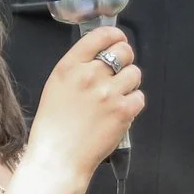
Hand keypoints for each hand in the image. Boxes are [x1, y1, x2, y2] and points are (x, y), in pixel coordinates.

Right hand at [25, 27, 143, 177]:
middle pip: (123, 51)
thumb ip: (77, 68)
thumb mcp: (56, 86)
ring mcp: (108, 93)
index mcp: (70, 67)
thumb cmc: (54, 128)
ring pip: (135, 73)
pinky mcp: (123, 110)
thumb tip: (99, 57)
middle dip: (125, 59)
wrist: (58, 157)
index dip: (115, 35)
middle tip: (119, 72)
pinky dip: (133, 103)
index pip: (100, 36)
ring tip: (117, 96)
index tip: (118, 39)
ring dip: (130, 82)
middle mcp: (90, 75)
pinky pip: (139, 97)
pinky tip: (119, 112)